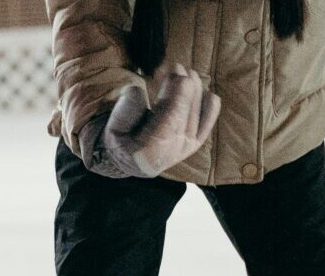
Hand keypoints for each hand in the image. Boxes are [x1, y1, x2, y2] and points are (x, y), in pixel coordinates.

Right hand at [79, 66, 221, 179]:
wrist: (131, 158)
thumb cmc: (121, 138)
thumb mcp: (114, 127)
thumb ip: (125, 111)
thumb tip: (137, 90)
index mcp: (149, 151)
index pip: (168, 123)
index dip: (177, 99)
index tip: (181, 78)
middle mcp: (171, 152)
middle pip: (184, 116)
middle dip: (184, 89)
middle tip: (177, 67)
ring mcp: (185, 148)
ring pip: (196, 117)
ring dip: (194, 91)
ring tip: (187, 72)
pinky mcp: (194, 142)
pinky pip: (207, 124)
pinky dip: (210, 107)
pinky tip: (207, 91)